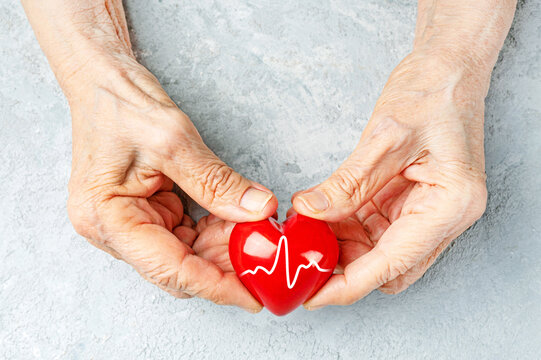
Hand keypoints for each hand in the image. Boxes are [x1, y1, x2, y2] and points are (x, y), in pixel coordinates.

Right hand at [66, 59, 275, 311]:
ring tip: (257, 236)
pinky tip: (238, 221)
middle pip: (178, 267)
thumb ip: (216, 182)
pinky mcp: (145, 213)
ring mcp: (130, 223)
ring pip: (185, 253)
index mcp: (109, 219)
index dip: (215, 285)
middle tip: (266, 261)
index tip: (252, 296)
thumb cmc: (122, 105)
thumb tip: (258, 210)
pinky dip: (213, 231)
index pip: (170, 269)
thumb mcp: (173, 139)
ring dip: (222, 248)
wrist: (102, 83)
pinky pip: (185, 234)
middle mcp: (114, 231)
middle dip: (224, 266)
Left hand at [292, 51, 488, 307]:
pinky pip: (374, 227)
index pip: (393, 264)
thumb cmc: (431, 92)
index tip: (313, 296)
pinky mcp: (410, 200)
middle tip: (301, 262)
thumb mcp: (386, 137)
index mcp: (450, 205)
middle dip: (344, 269)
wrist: (446, 69)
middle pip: (387, 266)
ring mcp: (427, 210)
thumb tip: (309, 211)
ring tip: (304, 235)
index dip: (349, 285)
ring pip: (378, 249)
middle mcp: (443, 216)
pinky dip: (346, 228)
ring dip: (341, 247)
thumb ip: (348, 182)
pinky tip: (319, 218)